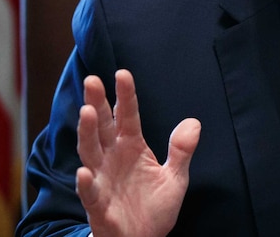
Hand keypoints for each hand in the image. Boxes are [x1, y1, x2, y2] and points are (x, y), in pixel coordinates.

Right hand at [76, 69, 200, 236]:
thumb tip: (194, 123)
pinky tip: (84, 172)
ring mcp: (102, 179)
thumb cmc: (154, 206)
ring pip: (91, 152)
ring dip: (88, 133)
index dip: (125, 95)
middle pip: (103, 126)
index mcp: (132, 146)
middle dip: (97, 103)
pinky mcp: (98, 206)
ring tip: (87, 112)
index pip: (127, 115)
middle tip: (92, 81)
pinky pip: (90, 193)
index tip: (123, 73)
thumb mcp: (176, 178)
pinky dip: (86, 183)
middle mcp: (112, 158)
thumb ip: (181, 150)